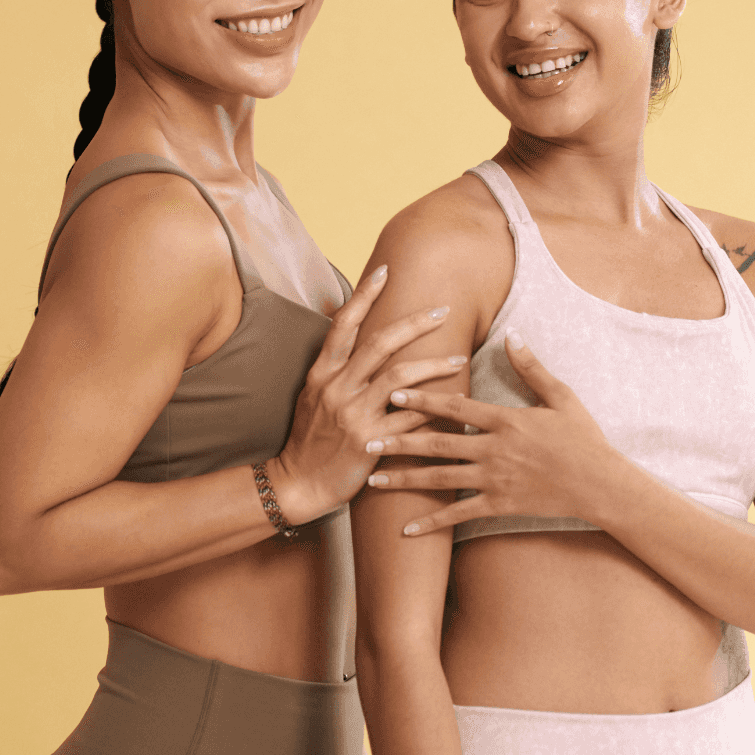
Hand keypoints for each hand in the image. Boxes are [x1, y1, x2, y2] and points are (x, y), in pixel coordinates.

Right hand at [270, 265, 465, 523]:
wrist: (297, 482)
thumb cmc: (309, 438)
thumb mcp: (312, 394)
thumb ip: (333, 366)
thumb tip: (347, 329)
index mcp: (322, 373)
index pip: (343, 324)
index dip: (364, 295)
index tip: (385, 271)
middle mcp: (337, 388)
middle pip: (380, 343)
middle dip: (415, 323)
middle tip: (442, 311)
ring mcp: (353, 415)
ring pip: (400, 378)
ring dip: (433, 366)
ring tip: (457, 360)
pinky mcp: (370, 442)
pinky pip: (410, 421)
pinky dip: (433, 410)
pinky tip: (454, 403)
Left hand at [363, 333, 622, 534]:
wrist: (601, 484)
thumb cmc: (584, 438)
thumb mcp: (561, 396)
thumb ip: (531, 368)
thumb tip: (511, 335)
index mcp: (505, 419)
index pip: (455, 405)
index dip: (422, 398)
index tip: (393, 392)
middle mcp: (494, 449)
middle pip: (437, 442)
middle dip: (399, 439)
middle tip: (366, 437)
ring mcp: (495, 479)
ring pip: (440, 478)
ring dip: (404, 479)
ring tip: (373, 479)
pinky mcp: (500, 505)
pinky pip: (459, 515)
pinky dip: (432, 523)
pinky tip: (407, 530)